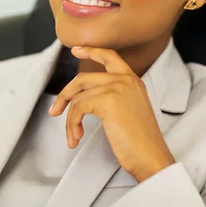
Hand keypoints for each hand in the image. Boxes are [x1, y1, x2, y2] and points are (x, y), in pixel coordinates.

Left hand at [48, 46, 175, 182]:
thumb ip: (112, 97)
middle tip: (54, 111)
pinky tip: (76, 137)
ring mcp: (117, 88)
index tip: (75, 49)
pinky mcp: (108, 100)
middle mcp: (126, 80)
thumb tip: (82, 97)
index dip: (91, 51)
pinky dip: (72, 123)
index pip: (110, 56)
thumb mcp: (128, 111)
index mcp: (133, 81)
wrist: (150, 157)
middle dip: (65, 95)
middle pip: (83, 78)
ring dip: (70, 119)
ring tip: (73, 136)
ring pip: (78, 96)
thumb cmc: (139, 142)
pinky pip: (78, 107)